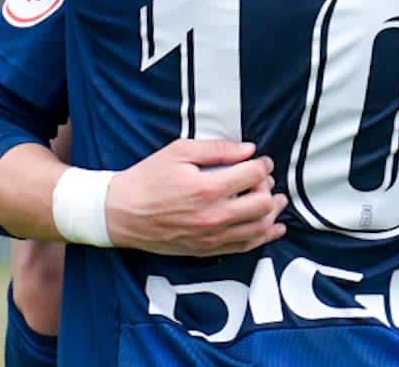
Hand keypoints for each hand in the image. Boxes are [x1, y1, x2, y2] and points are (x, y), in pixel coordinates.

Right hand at [104, 139, 287, 256]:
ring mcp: (211, 237)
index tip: (261, 161)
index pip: (253, 175)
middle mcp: (213, 216)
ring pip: (259, 228)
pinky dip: (263, 237)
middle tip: (265, 179)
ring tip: (276, 201)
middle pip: (262, 204)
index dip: (263, 165)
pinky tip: (272, 228)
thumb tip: (247, 149)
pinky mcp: (206, 249)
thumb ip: (216, 149)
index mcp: (207, 188)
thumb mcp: (179, 151)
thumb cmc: (148, 179)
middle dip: (270, 188)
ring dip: (273, 213)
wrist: (121, 213)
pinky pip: (244, 247)